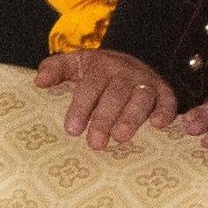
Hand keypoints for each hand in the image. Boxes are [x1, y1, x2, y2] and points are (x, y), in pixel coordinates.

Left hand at [35, 49, 177, 150]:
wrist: (134, 64)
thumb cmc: (100, 74)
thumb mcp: (77, 65)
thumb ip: (57, 69)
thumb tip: (39, 81)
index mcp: (102, 66)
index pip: (90, 85)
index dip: (81, 106)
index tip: (72, 130)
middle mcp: (126, 72)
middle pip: (116, 94)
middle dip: (105, 118)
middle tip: (95, 143)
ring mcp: (146, 83)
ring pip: (141, 98)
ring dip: (132, 118)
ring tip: (121, 138)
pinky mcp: (165, 93)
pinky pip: (168, 101)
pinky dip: (165, 112)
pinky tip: (157, 125)